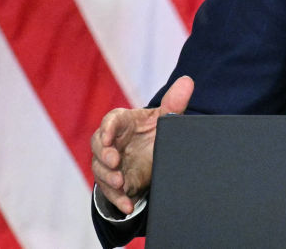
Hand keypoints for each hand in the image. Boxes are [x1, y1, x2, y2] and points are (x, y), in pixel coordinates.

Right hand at [90, 76, 193, 214]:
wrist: (151, 156)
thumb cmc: (153, 130)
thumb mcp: (164, 118)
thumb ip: (175, 103)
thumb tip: (188, 81)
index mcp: (122, 122)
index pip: (109, 121)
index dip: (107, 129)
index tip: (108, 137)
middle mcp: (110, 142)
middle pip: (97, 146)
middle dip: (104, 155)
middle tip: (114, 161)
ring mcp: (109, 164)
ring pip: (100, 170)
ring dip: (109, 178)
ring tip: (120, 183)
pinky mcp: (114, 183)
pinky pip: (111, 192)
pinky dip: (119, 200)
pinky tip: (127, 206)